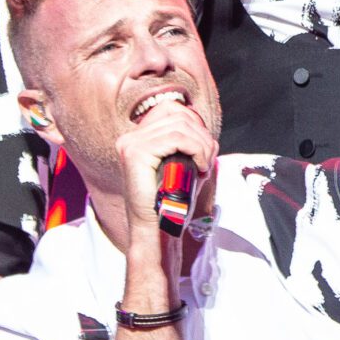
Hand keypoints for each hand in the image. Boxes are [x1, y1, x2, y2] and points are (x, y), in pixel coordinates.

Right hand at [112, 98, 217, 262]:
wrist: (157, 230)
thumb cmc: (172, 203)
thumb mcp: (184, 167)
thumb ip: (193, 146)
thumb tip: (208, 135)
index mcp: (138, 138)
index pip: (170, 108)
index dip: (194, 122)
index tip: (203, 148)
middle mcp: (131, 137)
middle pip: (178, 114)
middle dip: (201, 136)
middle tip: (206, 162)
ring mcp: (131, 144)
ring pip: (180, 125)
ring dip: (201, 145)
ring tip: (203, 167)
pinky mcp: (136, 153)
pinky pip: (176, 138)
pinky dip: (196, 149)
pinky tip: (198, 167)